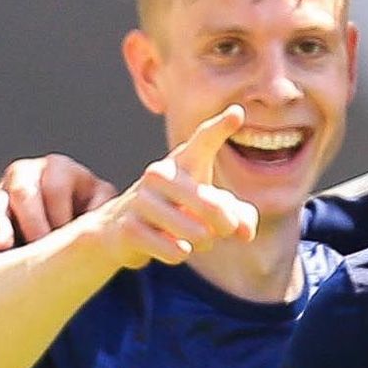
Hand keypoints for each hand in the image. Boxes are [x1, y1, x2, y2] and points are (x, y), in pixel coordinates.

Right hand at [0, 153, 116, 256]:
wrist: (69, 220)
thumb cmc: (89, 211)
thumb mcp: (102, 205)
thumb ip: (108, 212)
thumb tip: (122, 231)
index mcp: (59, 169)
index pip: (55, 187)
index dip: (60, 214)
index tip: (66, 239)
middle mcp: (28, 174)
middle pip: (22, 191)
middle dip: (30, 220)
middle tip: (39, 245)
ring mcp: (4, 193)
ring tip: (1, 248)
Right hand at [79, 106, 260, 268]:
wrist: (122, 230)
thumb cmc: (177, 211)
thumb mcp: (209, 209)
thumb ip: (237, 215)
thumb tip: (245, 231)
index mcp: (182, 161)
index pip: (203, 141)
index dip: (220, 128)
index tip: (237, 114)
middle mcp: (159, 173)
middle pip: (210, 204)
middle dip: (225, 223)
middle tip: (226, 230)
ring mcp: (141, 199)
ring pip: (195, 232)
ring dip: (204, 242)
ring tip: (197, 239)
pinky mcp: (130, 227)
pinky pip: (175, 250)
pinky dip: (181, 254)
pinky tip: (174, 248)